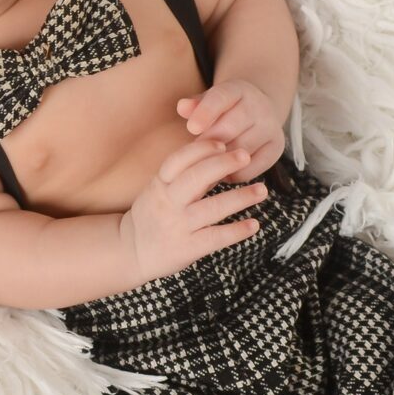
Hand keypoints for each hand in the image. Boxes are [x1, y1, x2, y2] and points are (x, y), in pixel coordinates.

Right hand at [119, 138, 270, 282]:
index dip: (201, 149)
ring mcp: (178, 226)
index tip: (223, 143)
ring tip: (261, 190)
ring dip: (240, 198)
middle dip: (222, 164)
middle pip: (195, 178)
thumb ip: (185, 175)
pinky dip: (237, 231)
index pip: (178, 160)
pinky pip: (215, 238)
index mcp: (159, 184)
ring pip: (212, 208)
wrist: (132, 251)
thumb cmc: (152, 215)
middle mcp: (167, 203)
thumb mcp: (160, 190)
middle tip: (245, 156)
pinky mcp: (187, 248)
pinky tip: (254, 225)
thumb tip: (218, 154)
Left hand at [175, 80, 283, 180]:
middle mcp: (259, 106)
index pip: (221, 97)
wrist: (258, 110)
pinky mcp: (277, 147)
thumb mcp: (209, 101)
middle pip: (231, 127)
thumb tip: (182, 107)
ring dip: (220, 160)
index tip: (192, 128)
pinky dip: (233, 173)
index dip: (206, 112)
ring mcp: (271, 127)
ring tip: (204, 165)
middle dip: (209, 142)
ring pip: (241, 150)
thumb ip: (195, 105)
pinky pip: (252, 168)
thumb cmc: (224, 109)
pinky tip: (222, 171)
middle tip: (194, 153)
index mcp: (238, 89)